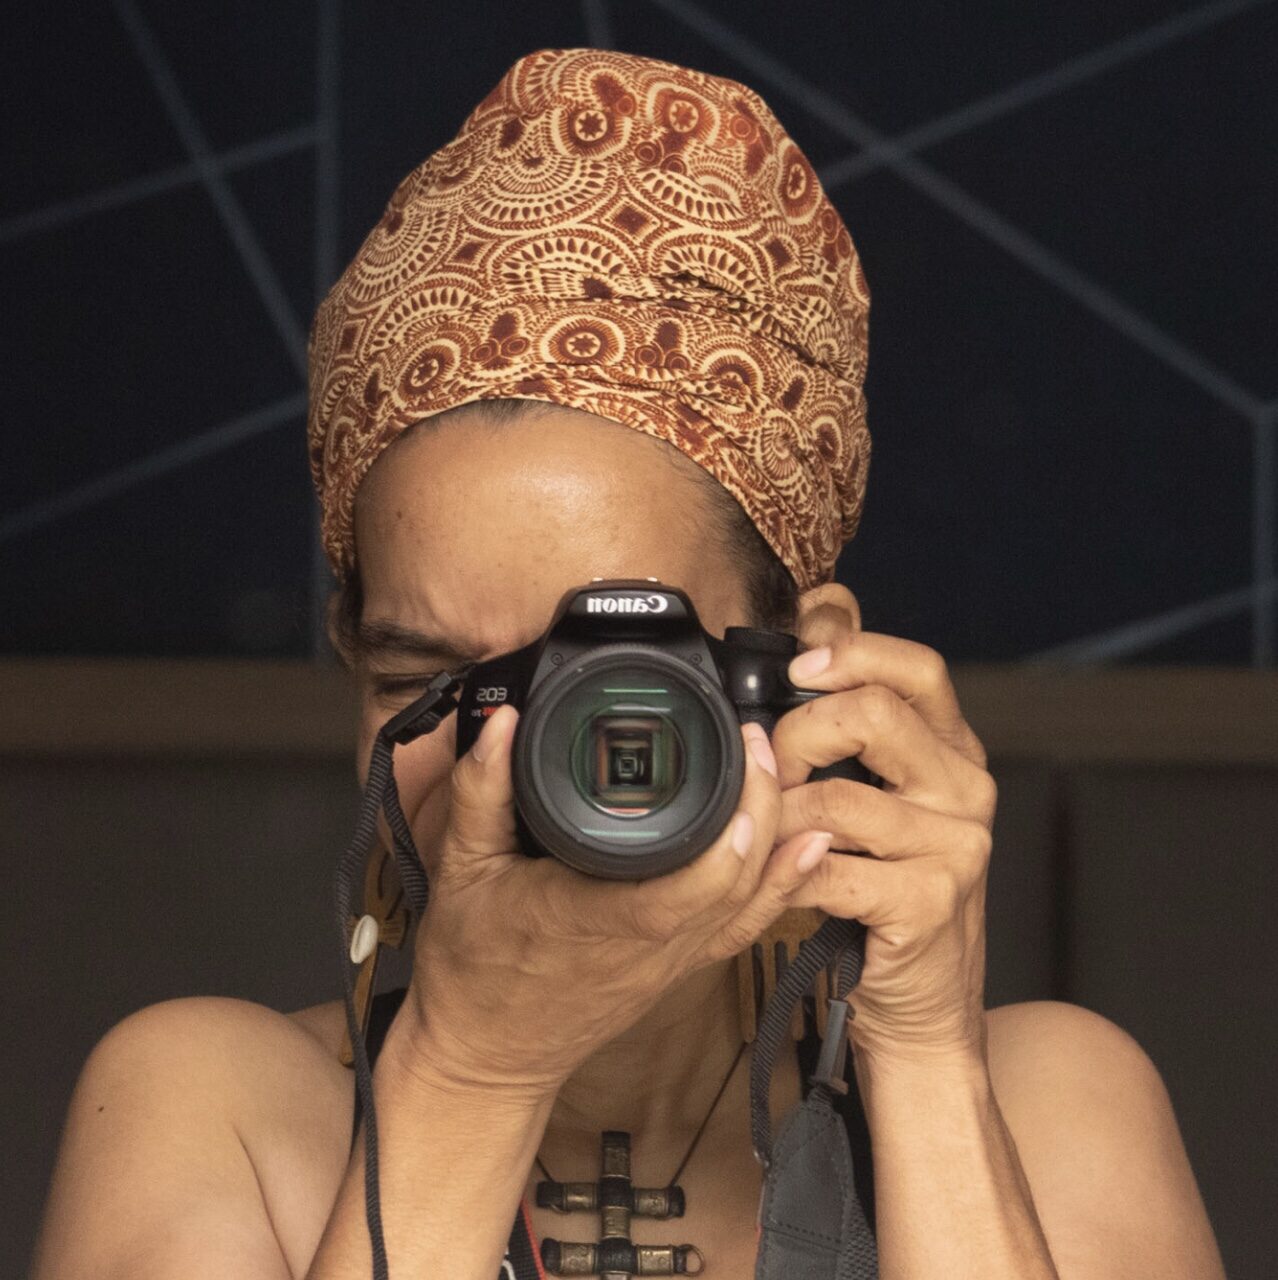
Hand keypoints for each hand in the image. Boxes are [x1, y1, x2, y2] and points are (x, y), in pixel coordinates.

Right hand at [389, 704, 834, 1095]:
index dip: (731, 829)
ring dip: (777, 839)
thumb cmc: (472, 968)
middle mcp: (648, 943)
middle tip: (757, 741)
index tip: (739, 758)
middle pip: (735, 879)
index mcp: (596, 915)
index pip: (686, 882)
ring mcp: (671, 960)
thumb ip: (481, 790)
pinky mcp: (680, 967)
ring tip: (782, 775)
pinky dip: (782, 887)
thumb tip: (500, 723)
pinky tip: (808, 848)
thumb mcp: (461, 868)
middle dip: (762, 806)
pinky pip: (743, 927)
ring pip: (750, 903)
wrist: (487, 1054)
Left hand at [770, 584, 996, 1066]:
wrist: (924, 1003)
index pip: (918, 669)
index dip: (853, 652)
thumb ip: (855, 728)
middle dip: (797, 734)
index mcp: (955, 751)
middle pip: (873, 715)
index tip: (797, 664)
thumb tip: (815, 625)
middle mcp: (967, 789)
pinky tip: (789, 877)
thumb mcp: (881, 799)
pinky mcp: (930, 902)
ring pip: (835, 797)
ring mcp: (957, 847)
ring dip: (779, 815)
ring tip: (771, 833)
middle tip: (770, 769)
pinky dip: (788, 870)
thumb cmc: (886, 891)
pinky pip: (828, 866)